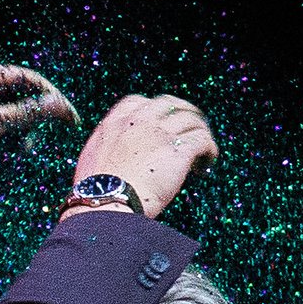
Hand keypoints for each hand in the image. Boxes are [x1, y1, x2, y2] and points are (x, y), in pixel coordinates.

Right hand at [69, 94, 217, 218]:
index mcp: (116, 122)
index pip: (139, 101)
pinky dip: (209, 150)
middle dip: (182, 113)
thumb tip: (117, 161)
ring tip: (201, 152)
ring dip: (199, 132)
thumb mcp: (93, 161)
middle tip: (190, 129)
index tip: (161, 122)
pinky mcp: (179, 149)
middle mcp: (140, 121)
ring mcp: (161, 133)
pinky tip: (206, 163)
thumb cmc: (96, 193)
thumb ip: (108, 150)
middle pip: (169, 103)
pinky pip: (203, 139)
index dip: (154, 110)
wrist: (105, 202)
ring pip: (191, 119)